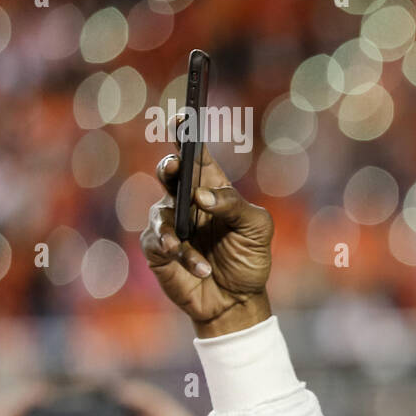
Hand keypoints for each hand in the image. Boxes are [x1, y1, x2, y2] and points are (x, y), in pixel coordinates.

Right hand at [140, 142, 273, 337]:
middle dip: (169, 166)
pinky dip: (180, 256)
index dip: (187, 135)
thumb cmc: (249, 258)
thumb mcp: (257, 229)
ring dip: (172, 229)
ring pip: (159, 212)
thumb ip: (235, 206)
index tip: (183, 116)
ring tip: (179, 244)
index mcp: (212, 189)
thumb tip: (202, 196)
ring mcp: (170, 225)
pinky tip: (199, 267)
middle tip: (174, 165)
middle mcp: (187, 202)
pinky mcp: (158, 250)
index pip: (197, 156)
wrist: (238, 299)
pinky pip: (160, 245)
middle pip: (170, 173)